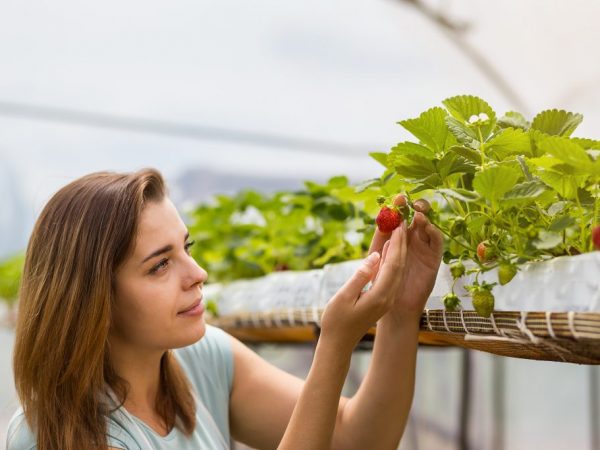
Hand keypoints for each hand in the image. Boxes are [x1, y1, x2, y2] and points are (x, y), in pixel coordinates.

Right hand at [319, 224, 407, 351]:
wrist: (338, 343)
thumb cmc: (336, 321)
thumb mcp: (344, 297)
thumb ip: (360, 276)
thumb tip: (374, 257)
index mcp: (380, 296)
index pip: (393, 265)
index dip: (397, 244)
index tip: (399, 225)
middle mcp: (387, 297)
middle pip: (398, 265)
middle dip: (401, 243)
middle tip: (402, 221)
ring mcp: (386, 299)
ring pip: (396, 270)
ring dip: (398, 250)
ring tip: (398, 230)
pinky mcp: (382, 299)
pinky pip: (391, 276)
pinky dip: (392, 260)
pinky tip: (389, 250)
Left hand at [369, 195, 443, 324]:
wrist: (393, 306)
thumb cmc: (382, 281)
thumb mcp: (378, 256)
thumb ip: (381, 237)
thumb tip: (384, 215)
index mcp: (397, 236)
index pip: (400, 215)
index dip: (400, 206)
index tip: (398, 197)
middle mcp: (412, 239)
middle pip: (418, 215)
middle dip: (415, 206)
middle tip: (411, 203)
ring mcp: (424, 247)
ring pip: (428, 226)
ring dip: (424, 217)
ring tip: (417, 214)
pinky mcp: (433, 259)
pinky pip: (437, 243)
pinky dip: (433, 232)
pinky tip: (427, 227)